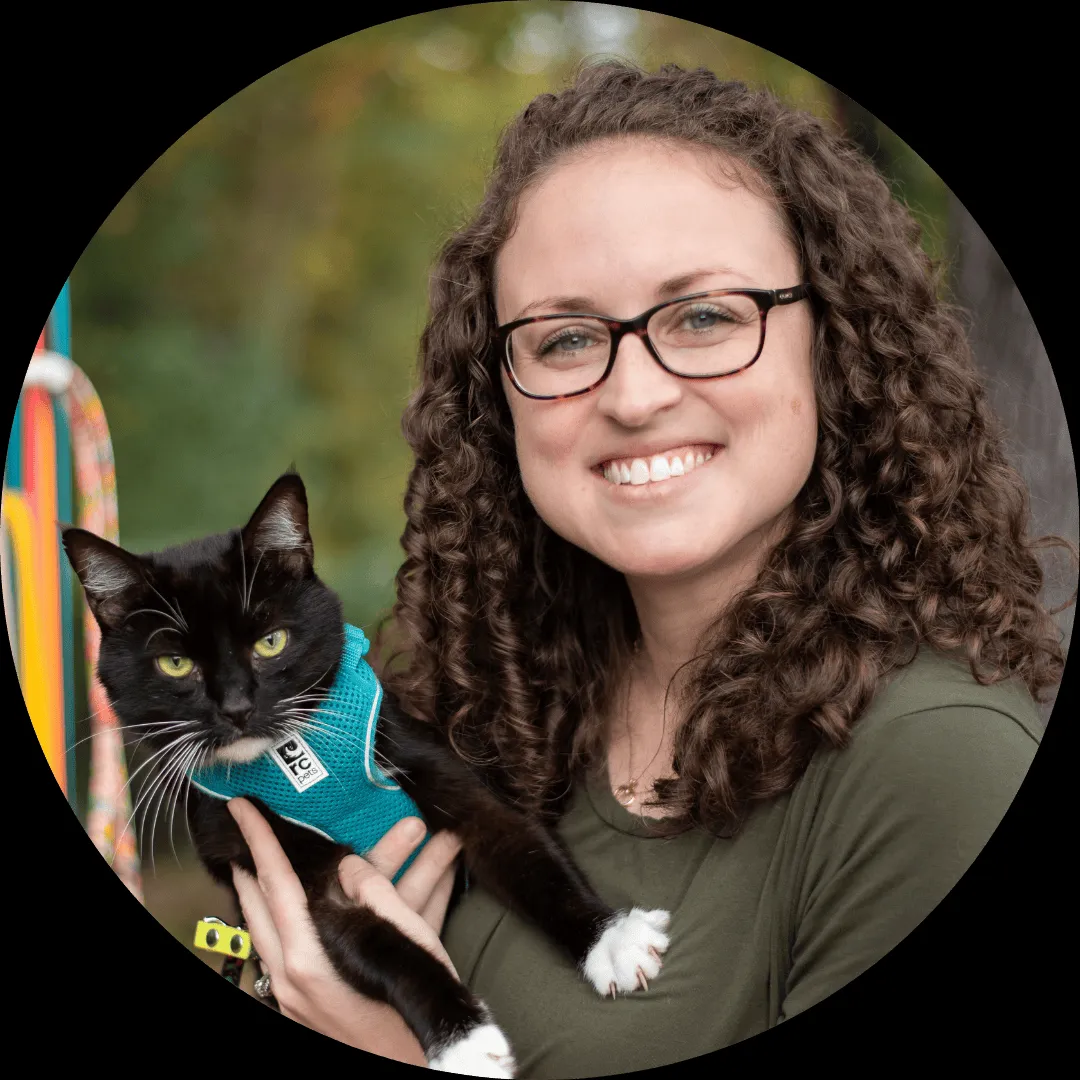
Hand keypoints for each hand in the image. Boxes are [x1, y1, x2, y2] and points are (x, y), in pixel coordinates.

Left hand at [227, 798, 463, 1059]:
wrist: (424, 1070)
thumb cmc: (417, 1007)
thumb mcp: (404, 936)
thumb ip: (371, 891)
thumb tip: (348, 866)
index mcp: (307, 955)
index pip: (274, 880)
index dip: (260, 838)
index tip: (242, 807)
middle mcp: (294, 974)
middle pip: (264, 904)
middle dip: (259, 863)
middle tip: (250, 831)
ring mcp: (300, 993)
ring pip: (281, 927)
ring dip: (284, 890)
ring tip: (275, 861)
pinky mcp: (314, 1005)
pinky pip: (300, 949)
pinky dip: (309, 921)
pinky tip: (325, 903)